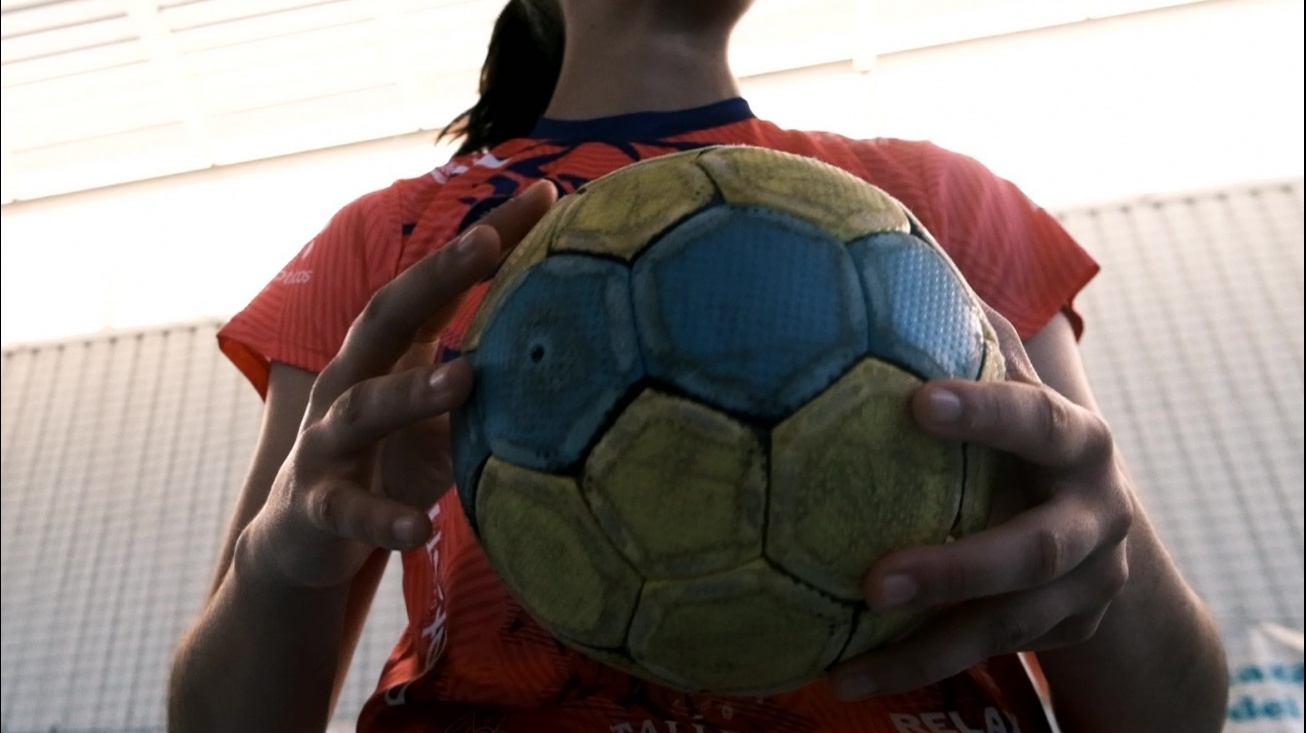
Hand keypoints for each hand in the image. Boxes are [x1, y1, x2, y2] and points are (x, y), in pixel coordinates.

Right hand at [243, 181, 557, 588]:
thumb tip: (590, 356)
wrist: (303, 538)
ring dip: (411, 392)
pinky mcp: (318, 505)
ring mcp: (327, 441)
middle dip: (435, 276)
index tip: (546, 196)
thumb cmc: (390, 460)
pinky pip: (350, 510)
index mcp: (387, 352)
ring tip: (464, 382)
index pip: (435, 285)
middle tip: (487, 244)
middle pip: (386, 315)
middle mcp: (350, 380)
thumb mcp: (442, 417)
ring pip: (363, 407)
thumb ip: (492, 383)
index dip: (487, 240)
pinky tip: (419, 528)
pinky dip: (383, 518)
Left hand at [829, 303, 1133, 698]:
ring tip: (843, 667)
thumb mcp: (1015, 383)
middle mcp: (1092, 518)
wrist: (1106, 532)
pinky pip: (988, 659)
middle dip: (957, 569)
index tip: (916, 401)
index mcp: (1076, 441)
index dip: (984, 411)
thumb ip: (964, 329)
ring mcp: (1084, 587)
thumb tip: (884, 232)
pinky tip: (847, 678)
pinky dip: (918, 670)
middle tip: (873, 580)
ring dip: (925, 649)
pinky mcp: (1064, 636)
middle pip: (1032, 552)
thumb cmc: (1029, 436)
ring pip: (1007, 629)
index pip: (1034, 420)